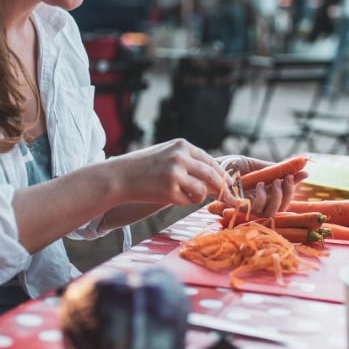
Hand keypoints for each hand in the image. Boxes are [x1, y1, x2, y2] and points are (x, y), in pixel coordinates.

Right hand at [112, 139, 234, 206]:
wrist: (119, 176)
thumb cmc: (143, 167)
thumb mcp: (167, 154)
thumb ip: (189, 161)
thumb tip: (214, 178)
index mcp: (182, 145)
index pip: (211, 161)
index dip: (222, 175)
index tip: (230, 185)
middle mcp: (180, 156)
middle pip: (212, 175)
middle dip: (222, 189)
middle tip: (228, 198)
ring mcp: (175, 173)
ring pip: (203, 190)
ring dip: (198, 197)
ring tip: (184, 195)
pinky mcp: (169, 190)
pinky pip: (189, 201)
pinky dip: (184, 202)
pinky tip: (170, 197)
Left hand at [218, 155, 307, 216]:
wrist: (212, 166)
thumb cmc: (232, 166)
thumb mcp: (258, 165)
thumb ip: (277, 170)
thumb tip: (303, 169)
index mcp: (265, 192)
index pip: (286, 196)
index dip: (295, 188)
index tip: (302, 174)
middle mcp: (259, 202)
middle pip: (282, 208)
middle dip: (288, 193)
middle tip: (285, 179)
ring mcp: (250, 207)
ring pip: (272, 212)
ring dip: (277, 197)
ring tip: (273, 182)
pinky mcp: (240, 208)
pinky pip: (257, 210)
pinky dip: (262, 197)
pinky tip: (258, 185)